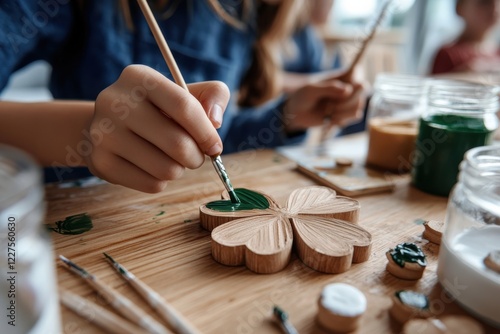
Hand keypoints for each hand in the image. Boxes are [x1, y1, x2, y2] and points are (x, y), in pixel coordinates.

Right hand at [86, 65, 229, 192]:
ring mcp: (103, 133)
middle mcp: (114, 102)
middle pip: (177, 143)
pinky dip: (161, 181)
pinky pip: (151, 184)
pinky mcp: (100, 162)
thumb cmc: (159, 108)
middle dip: (196, 157)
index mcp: (139, 77)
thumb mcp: (187, 92)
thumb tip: (215, 121)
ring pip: (166, 169)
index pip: (184, 106)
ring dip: (179, 170)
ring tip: (173, 160)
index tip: (215, 147)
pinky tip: (153, 167)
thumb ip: (214, 95)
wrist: (109, 125)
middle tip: (195, 156)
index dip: (206, 132)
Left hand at [282, 80, 364, 132]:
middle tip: (330, 106)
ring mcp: (349, 101)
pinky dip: (341, 119)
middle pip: (362, 91)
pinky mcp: (347, 114)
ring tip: (328, 112)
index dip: (356, 81)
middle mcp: (349, 87)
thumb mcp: (311, 89)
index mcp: (341, 76)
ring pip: (358, 107)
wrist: (297, 114)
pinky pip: (354, 117)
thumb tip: (347, 90)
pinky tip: (329, 118)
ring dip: (342, 112)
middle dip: (346, 102)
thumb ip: (328, 88)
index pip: (358, 73)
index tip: (346, 89)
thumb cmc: (303, 96)